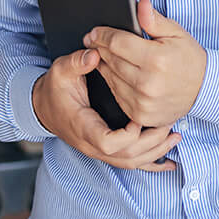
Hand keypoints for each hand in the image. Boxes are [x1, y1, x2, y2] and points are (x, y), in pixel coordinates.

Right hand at [31, 47, 179, 170]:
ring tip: (175, 136)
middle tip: (169, 125)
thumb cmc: (55, 89)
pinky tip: (169, 162)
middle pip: (126, 157)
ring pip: (131, 162)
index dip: (127, 136)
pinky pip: (131, 164)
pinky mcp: (106, 151)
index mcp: (83, 127)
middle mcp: (92, 144)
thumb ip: (76, 63)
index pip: (108, 144)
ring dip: (155, 152)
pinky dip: (152, 163)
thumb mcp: (61, 71)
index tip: (137, 120)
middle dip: (151, 143)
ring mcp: (100, 151)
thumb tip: (94, 55)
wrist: (44, 107)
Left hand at [86, 0, 207, 127]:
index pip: (117, 42)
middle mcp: (148, 83)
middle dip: (99, 47)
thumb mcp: (176, 33)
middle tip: (93, 40)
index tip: (95, 32)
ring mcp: (143, 102)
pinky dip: (112, 81)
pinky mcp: (140, 115)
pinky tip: (115, 72)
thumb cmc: (188, 59)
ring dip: (103, 64)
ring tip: (103, 54)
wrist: (204, 90)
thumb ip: (154, 20)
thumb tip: (141, 5)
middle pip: (110, 59)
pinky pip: (116, 94)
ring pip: (110, 77)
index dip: (102, 35)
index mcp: (157, 60)